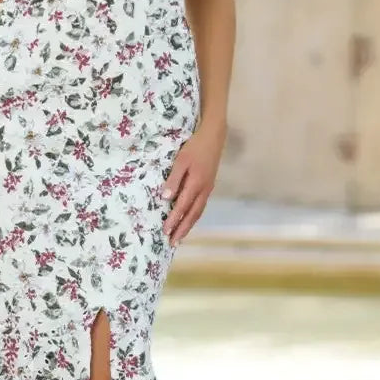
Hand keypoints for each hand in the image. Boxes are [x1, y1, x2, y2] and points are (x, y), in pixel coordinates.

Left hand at [160, 123, 223, 245]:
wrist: (214, 137)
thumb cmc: (194, 147)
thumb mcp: (181, 160)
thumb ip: (173, 179)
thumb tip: (166, 199)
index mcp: (196, 184)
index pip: (183, 206)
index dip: (174, 220)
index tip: (166, 232)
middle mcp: (204, 190)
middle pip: (193, 214)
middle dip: (182, 229)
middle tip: (173, 243)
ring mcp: (208, 188)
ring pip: (198, 212)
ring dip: (189, 225)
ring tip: (180, 236)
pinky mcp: (209, 186)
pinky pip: (201, 206)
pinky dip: (194, 216)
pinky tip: (189, 219)